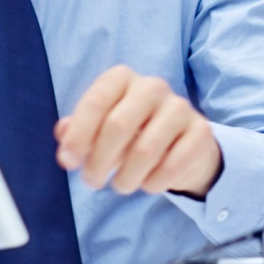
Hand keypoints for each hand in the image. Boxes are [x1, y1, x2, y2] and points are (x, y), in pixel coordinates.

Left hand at [55, 65, 221, 197]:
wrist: (182, 144)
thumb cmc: (133, 133)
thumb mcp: (101, 128)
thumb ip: (78, 130)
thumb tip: (63, 134)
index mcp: (123, 78)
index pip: (96, 100)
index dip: (78, 135)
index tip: (68, 161)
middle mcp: (153, 86)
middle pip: (118, 125)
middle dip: (98, 161)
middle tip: (92, 181)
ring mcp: (180, 107)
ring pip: (144, 151)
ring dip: (126, 178)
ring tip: (121, 185)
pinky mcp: (201, 132)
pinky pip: (171, 166)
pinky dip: (154, 183)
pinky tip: (148, 183)